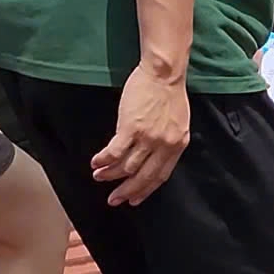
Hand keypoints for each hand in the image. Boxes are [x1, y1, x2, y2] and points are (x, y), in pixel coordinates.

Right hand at [93, 66, 190, 206]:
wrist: (164, 73)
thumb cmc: (169, 94)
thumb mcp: (178, 123)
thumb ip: (168, 142)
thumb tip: (153, 158)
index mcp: (177, 145)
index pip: (160, 176)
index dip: (145, 190)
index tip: (134, 199)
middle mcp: (164, 145)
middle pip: (143, 177)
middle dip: (126, 191)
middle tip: (113, 199)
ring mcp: (148, 138)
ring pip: (126, 166)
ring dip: (110, 174)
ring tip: (99, 176)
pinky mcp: (131, 128)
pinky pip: (115, 152)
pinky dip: (103, 160)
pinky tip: (95, 163)